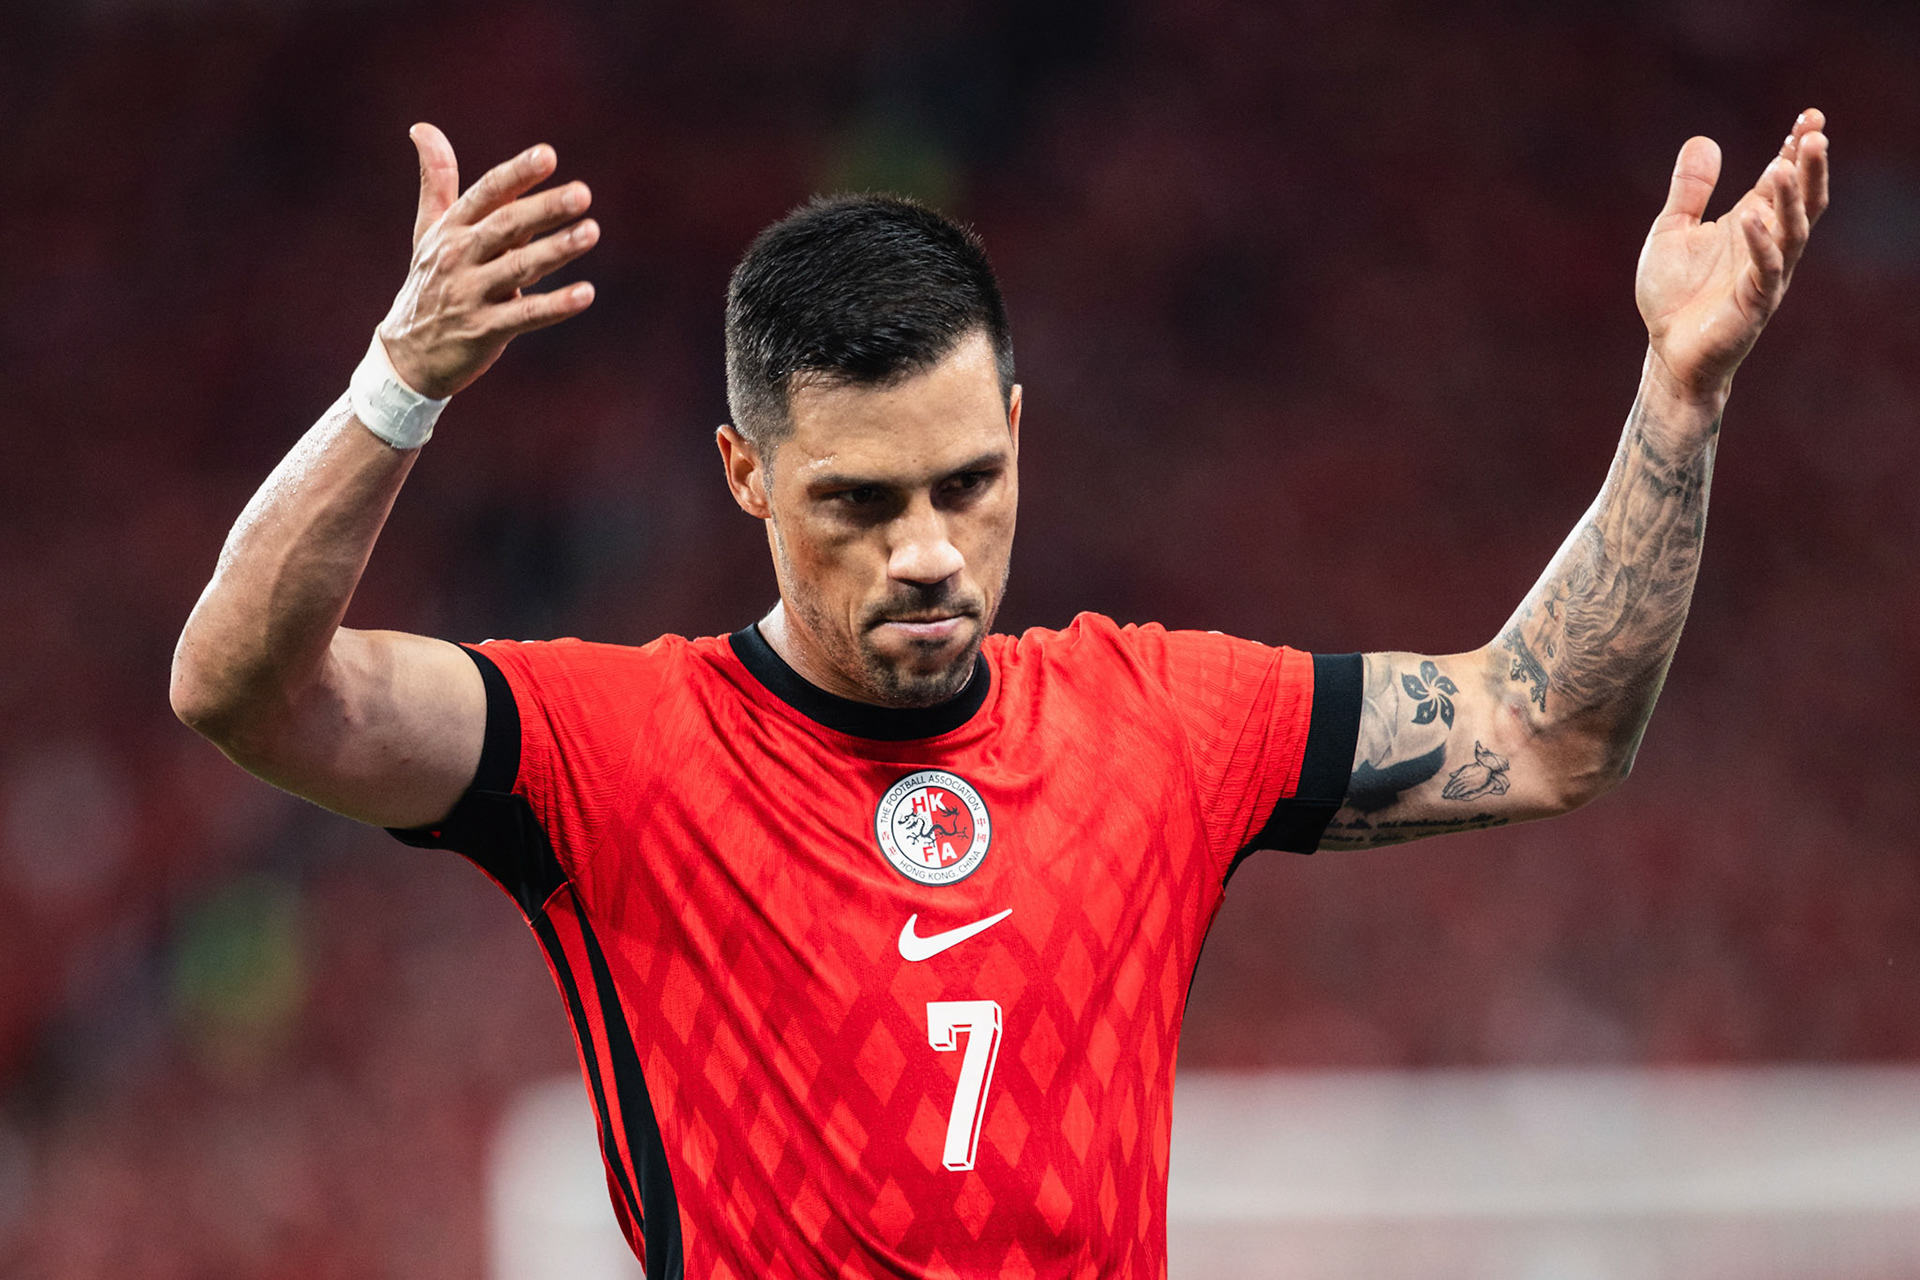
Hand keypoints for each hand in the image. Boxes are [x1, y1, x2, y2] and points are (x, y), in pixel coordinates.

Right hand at [376, 124, 598, 398]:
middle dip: (545, 208)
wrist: (407, 354)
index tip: (548, 155)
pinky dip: (556, 305)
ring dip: (557, 250)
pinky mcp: (483, 331)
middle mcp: (459, 256)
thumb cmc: (429, 282)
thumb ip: (437, 181)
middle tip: (583, 193)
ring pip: (519, 268)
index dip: (517, 174)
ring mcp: (470, 294)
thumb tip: (423, 128)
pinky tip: (586, 294)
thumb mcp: (429, 230)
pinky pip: (525, 316)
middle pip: (507, 226)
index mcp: (451, 228)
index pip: (487, 193)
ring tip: (592, 232)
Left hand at [1636, 109, 1828, 406]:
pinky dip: (1760, 243)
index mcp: (1751, 222)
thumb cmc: (1673, 295)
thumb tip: (1702, 140)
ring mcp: (1766, 274)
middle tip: (1816, 135)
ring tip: (1783, 165)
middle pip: (1803, 200)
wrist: (1667, 351)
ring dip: (1790, 199)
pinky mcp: (1754, 303)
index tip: (1810, 115)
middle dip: (1811, 168)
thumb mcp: (1672, 230)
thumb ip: (1688, 190)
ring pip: (1793, 231)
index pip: (1784, 179)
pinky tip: (1750, 219)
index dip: (1797, 147)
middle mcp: (1767, 244)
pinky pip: (1765, 270)